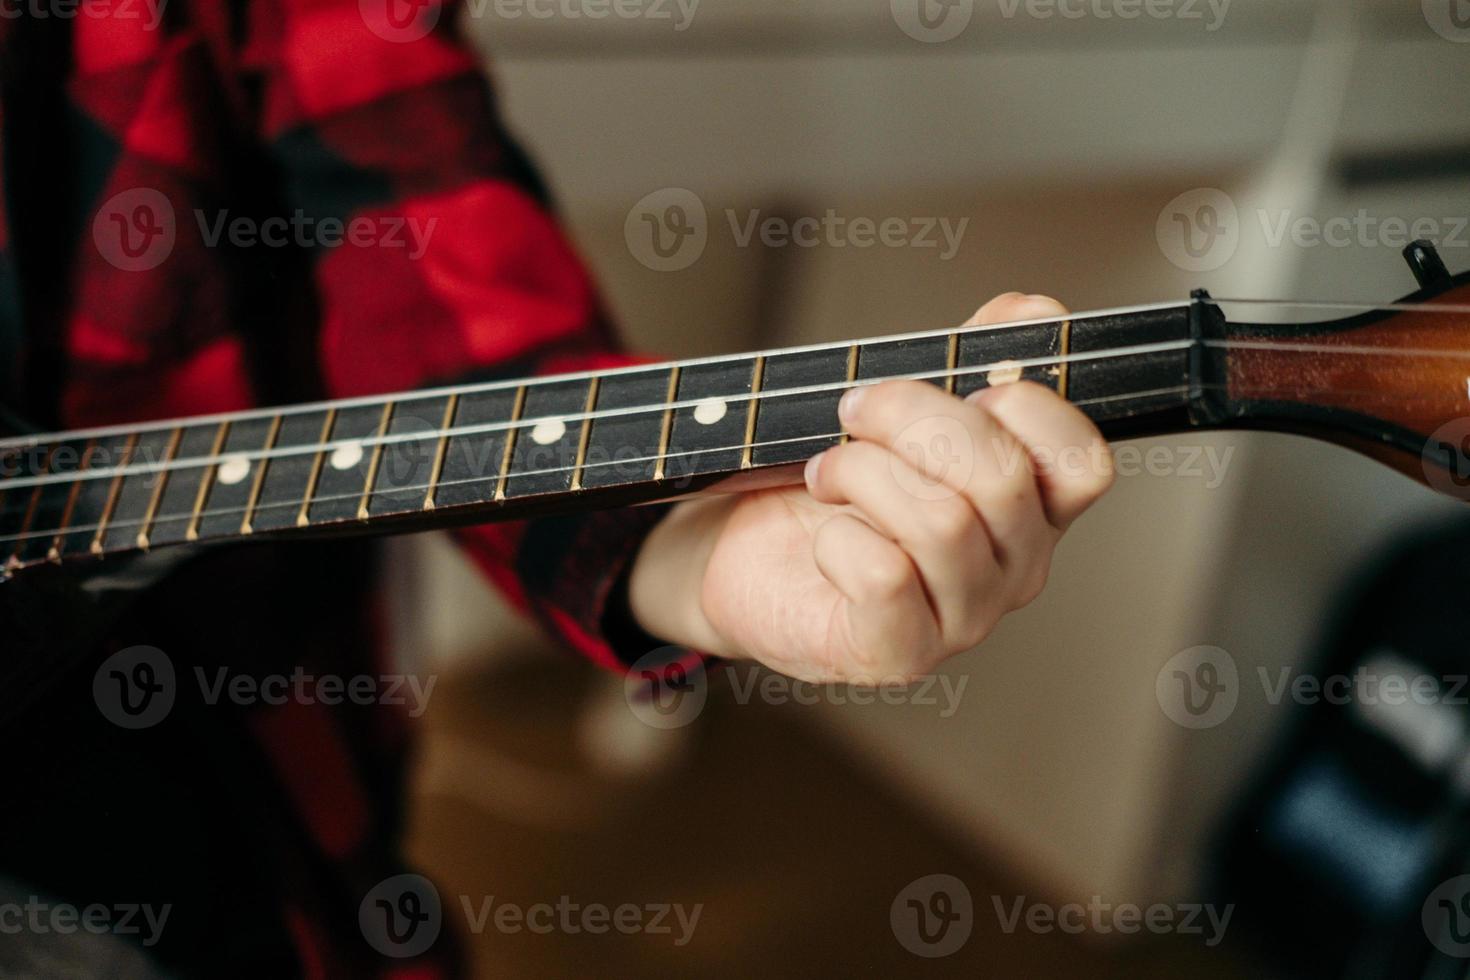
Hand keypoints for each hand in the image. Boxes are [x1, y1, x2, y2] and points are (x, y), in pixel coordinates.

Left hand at [628, 293, 1113, 683]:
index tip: (967, 384)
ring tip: (826, 472)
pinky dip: (838, 537)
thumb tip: (1033, 312)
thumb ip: (971, 360)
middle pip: (1003, 478)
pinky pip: (883, 574)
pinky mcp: (899, 651)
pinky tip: (827, 534)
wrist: (744, 552)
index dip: (1031, 408)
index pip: (1083, 462)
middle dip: (914, 419)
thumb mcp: (903, 413)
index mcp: (1032, 507)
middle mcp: (1014, 568)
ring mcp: (962, 618)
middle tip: (855, 408)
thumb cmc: (834, 487)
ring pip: (943, 521)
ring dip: (863, 472)